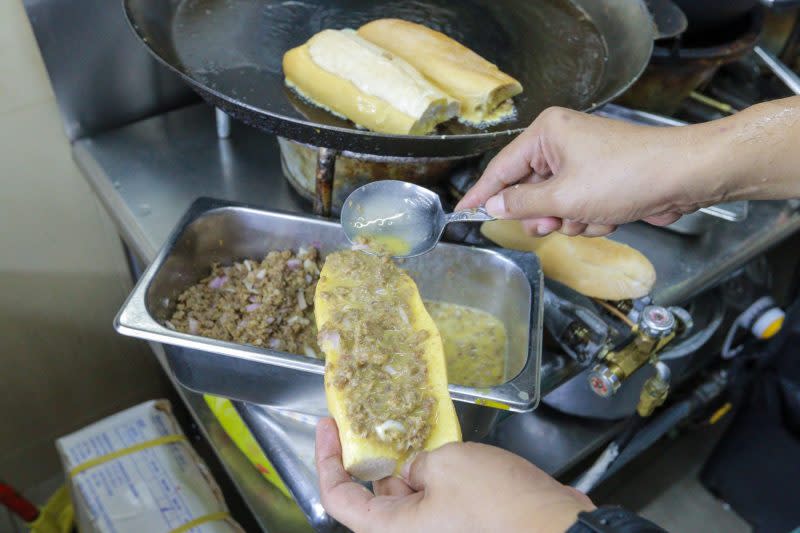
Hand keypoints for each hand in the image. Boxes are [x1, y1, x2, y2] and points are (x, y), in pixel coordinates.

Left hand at [316, 418, 594, 532]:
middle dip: (374, 457)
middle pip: (373, 497)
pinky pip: (433, 499)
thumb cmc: (498, 505)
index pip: (339, 498)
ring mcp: (436, 531)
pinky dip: (431, 473)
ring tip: (412, 425)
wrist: (553, 529)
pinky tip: (440, 445)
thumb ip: (415, 463)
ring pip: (406, 495)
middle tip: (373, 416)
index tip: (327, 427)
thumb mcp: (445, 464)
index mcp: (392, 531)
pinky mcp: (459, 527)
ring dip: (406, 463)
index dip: (326, 459)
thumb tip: (414, 470)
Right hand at [457, 106, 725, 236]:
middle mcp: (562, 143)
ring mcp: (583, 162)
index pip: (501, 167)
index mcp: (548, 133)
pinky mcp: (601, 181)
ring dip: (569, 220)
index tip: (462, 212)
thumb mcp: (564, 197)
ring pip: (554, 205)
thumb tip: (494, 206)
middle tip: (550, 224)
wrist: (682, 177)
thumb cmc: (626, 175)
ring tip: (590, 217)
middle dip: (542, 213)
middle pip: (529, 190)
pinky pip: (577, 208)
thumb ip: (523, 204)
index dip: (482, 194)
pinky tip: (608, 217)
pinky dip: (589, 219)